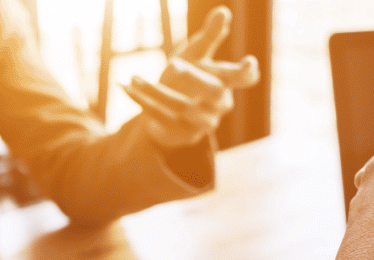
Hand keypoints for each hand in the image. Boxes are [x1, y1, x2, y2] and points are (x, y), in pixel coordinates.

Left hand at [121, 6, 259, 149]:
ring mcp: (202, 122)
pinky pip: (160, 117)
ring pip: (181, 106)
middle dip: (193, 77)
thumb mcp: (197, 55)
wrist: (173, 112)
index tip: (248, 62)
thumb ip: (210, 36)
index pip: (244, 78)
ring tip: (134, 77)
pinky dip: (142, 102)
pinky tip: (125, 87)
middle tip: (172, 65)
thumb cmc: (190, 77)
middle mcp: (219, 104)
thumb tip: (223, 11)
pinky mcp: (181, 133)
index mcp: (226, 82)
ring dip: (155, 91)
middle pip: (213, 90)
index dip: (247, 72)